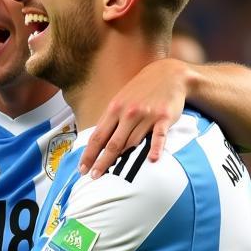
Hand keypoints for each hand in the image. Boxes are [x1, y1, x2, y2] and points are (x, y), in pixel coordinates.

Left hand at [80, 58, 187, 178]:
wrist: (169, 74)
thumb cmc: (141, 90)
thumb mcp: (121, 100)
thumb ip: (110, 120)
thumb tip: (97, 143)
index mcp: (114, 109)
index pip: (97, 136)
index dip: (88, 154)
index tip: (82, 169)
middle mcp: (128, 113)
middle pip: (112, 143)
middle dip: (101, 161)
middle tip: (93, 177)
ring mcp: (146, 115)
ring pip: (133, 142)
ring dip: (123, 159)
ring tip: (115, 175)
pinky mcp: (164, 117)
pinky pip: (159, 135)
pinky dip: (156, 147)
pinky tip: (153, 159)